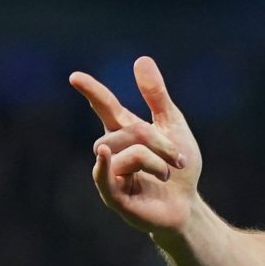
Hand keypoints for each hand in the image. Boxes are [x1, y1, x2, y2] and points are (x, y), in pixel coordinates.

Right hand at [71, 57, 201, 234]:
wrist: (188, 206)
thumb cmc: (180, 169)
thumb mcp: (172, 126)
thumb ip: (156, 96)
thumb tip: (141, 59)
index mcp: (125, 132)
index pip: (105, 107)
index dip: (92, 92)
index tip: (75, 77)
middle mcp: (113, 151)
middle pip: (125, 131)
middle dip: (156, 141)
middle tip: (177, 158)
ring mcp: (110, 174)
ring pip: (123, 152)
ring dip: (154, 161)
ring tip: (166, 174)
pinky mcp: (113, 197)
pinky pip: (104, 177)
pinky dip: (106, 165)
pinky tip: (104, 153)